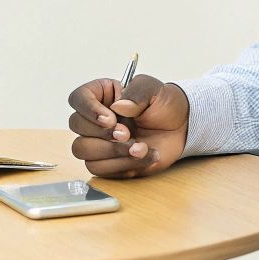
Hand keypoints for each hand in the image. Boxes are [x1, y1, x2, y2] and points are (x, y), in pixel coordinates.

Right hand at [66, 74, 189, 177]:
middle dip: (103, 133)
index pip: (78, 99)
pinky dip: (124, 165)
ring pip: (83, 150)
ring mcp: (99, 141)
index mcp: (101, 95)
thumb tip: (118, 107)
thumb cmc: (164, 105)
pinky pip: (100, 170)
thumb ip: (136, 92)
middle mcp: (95, 119)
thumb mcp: (153, 89)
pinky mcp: (108, 162)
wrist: (181, 129)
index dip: (88, 109)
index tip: (110, 118)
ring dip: (112, 152)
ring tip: (140, 148)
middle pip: (77, 126)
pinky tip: (144, 156)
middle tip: (128, 133)